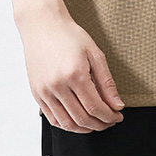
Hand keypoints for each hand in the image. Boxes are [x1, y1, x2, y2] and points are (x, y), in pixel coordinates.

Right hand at [17, 8, 125, 132]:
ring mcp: (44, 92)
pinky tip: (78, 121)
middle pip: (82, 119)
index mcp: (75, 74)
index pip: (95, 107)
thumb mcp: (94, 53)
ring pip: (66, 124)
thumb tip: (117, 105)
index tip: (118, 116)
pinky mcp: (37, 94)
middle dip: (100, 124)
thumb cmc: (69, 35)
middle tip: (110, 121)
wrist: (43, 26)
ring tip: (96, 123)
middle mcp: (57, 86)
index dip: (109, 116)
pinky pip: (52, 119)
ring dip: (84, 129)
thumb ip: (107, 82)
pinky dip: (67, 125)